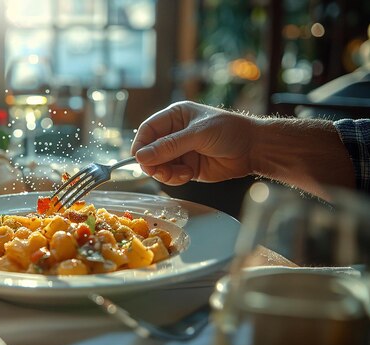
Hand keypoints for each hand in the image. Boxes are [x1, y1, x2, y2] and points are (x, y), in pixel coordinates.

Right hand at [131, 101, 256, 184]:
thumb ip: (170, 146)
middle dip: (153, 162)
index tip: (140, 160)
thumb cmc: (229, 131)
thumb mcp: (198, 135)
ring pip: (159, 166)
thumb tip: (142, 157)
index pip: (148, 130)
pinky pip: (171, 175)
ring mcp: (180, 152)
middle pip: (150, 151)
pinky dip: (175, 178)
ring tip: (181, 173)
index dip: (141, 145)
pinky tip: (189, 175)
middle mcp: (174, 134)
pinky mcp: (187, 167)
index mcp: (174, 117)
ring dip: (165, 172)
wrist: (253, 149)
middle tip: (160, 171)